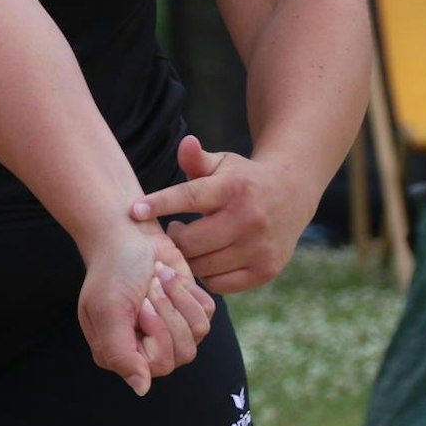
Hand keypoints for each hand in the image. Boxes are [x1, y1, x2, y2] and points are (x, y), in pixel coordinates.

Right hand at [74, 218, 216, 395]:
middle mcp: (147, 346)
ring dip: (178, 298)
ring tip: (157, 279)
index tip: (142, 305)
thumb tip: (141, 390)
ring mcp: (171, 329)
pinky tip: (168, 276)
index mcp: (120, 352)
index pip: (157, 366)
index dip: (158, 334)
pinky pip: (206, 314)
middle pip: (183, 353)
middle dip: (169, 313)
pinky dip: (189, 290)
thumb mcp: (108, 310)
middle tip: (149, 288)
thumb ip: (120, 352)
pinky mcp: (188, 309)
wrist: (127, 232)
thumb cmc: (113, 269)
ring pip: (198, 333)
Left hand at [131, 134, 320, 292]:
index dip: (159, 204)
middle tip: (171, 231)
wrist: (292, 196)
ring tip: (187, 243)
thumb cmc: (242, 179)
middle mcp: (249, 219)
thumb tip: (185, 142)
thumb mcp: (221, 164)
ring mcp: (259, 248)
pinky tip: (206, 259)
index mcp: (234, 188)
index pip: (189, 198)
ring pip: (203, 266)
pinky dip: (206, 274)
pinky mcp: (266, 270)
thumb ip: (196, 159)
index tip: (134, 211)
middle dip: (172, 239)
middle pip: (191, 241)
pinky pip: (219, 283)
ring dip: (187, 258)